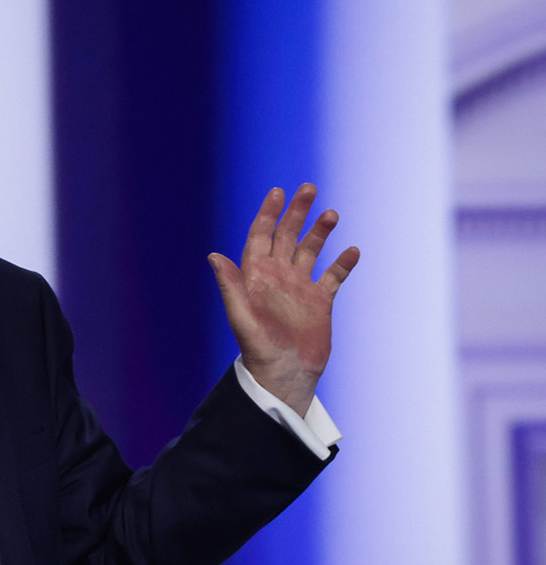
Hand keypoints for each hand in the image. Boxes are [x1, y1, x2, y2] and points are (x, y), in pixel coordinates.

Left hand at [208, 184, 358, 416]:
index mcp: (257, 276)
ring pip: (311, 251)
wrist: (283, 375)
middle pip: (287, 237)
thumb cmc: (258, 349)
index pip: (261, 236)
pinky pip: (333, 277)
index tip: (278, 192)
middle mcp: (278, 277)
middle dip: (296, 212)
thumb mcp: (241, 316)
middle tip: (308, 188)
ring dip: (320, 232)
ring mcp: (300, 288)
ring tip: (330, 213)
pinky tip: (352, 251)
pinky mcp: (319, 303)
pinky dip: (342, 264)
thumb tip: (212, 256)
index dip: (268, 214)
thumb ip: (230, 285)